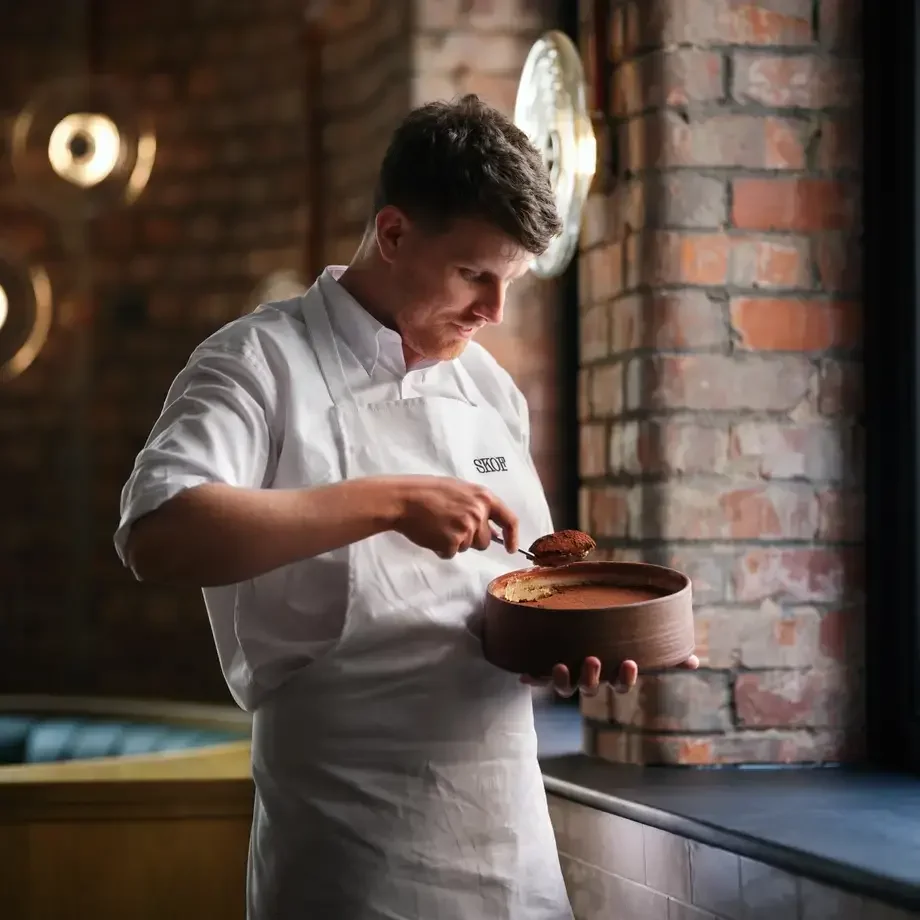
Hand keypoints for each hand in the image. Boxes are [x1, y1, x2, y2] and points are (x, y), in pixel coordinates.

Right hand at [390, 475, 518, 559]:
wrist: (404, 499)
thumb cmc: (428, 492)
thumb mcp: (460, 491)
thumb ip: (479, 507)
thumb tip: (495, 531)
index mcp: (484, 497)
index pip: (509, 519)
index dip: (512, 536)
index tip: (511, 548)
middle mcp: (479, 513)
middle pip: (485, 541)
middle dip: (471, 539)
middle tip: (450, 525)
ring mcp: (466, 528)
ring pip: (468, 547)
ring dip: (455, 543)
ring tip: (438, 526)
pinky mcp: (453, 542)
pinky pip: (451, 553)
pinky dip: (441, 548)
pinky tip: (431, 534)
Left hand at [520, 654, 700, 696]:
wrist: (572, 638)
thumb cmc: (611, 641)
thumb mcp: (636, 642)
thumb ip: (665, 652)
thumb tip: (696, 662)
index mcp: (610, 673)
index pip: (620, 684)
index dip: (625, 678)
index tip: (630, 662)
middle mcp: (588, 678)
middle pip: (590, 687)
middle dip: (592, 677)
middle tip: (593, 660)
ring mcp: (567, 676)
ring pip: (565, 687)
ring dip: (562, 680)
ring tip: (561, 666)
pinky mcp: (545, 670)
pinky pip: (538, 679)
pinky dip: (532, 678)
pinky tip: (523, 676)